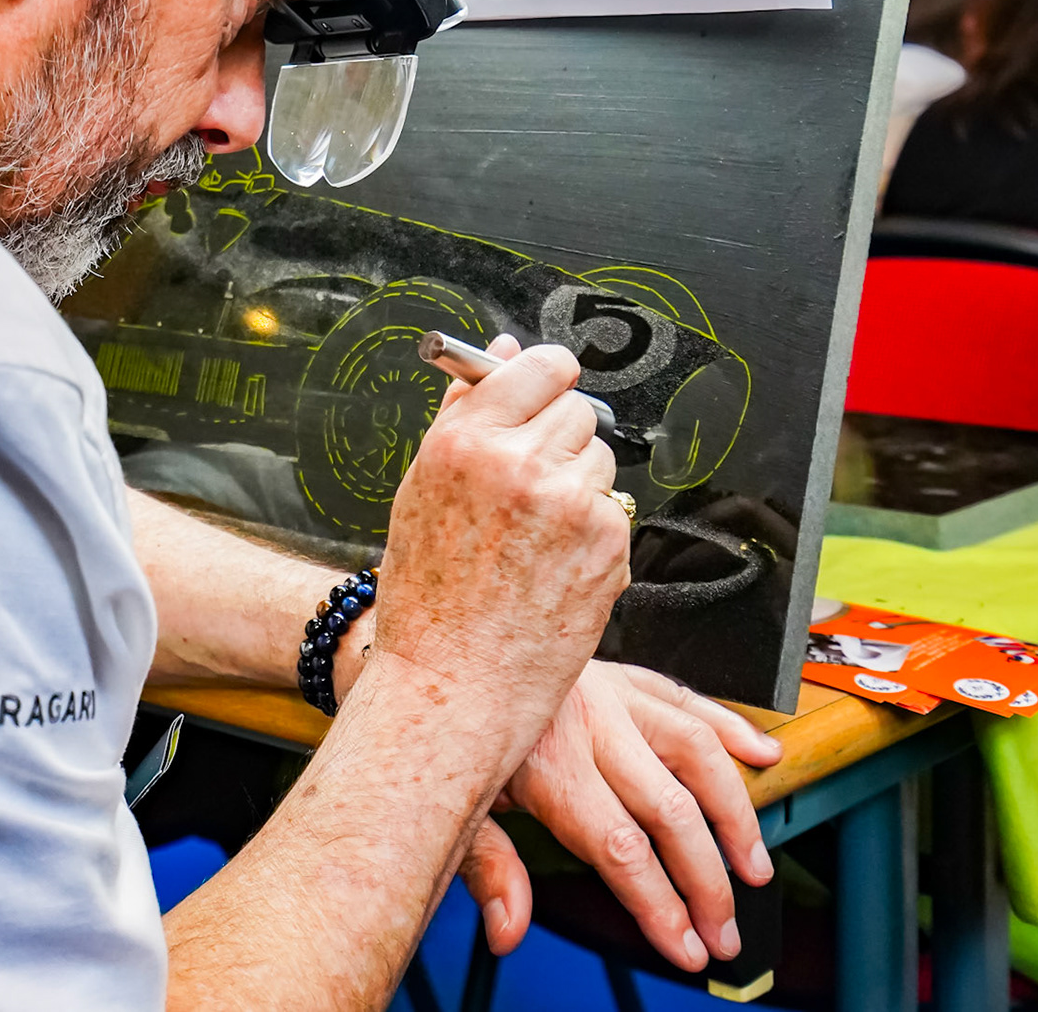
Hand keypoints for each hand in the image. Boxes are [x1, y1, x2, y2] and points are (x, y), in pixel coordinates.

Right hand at [372, 335, 631, 772]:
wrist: (454, 687)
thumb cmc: (430, 600)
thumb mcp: (422, 490)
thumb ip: (465, 412)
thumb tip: (502, 351)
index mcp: (465, 440)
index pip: (540, 365)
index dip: (548, 380)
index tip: (545, 392)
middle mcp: (519, 462)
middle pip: (578, 410)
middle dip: (560, 441)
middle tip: (527, 493)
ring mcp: (570, 502)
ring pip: (601, 460)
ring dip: (579, 487)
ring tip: (533, 539)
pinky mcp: (608, 542)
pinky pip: (614, 511)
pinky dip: (593, 534)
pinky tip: (552, 568)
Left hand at [457, 662, 782, 970]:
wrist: (443, 657)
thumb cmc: (450, 734)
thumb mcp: (453, 805)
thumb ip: (488, 869)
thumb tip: (509, 932)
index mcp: (547, 761)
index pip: (621, 848)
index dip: (662, 906)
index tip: (687, 948)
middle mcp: (589, 723)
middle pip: (670, 810)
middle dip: (707, 882)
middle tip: (725, 932)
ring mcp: (612, 693)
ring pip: (696, 749)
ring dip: (734, 811)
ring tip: (755, 864)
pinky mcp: (622, 675)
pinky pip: (687, 697)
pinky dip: (731, 726)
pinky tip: (763, 754)